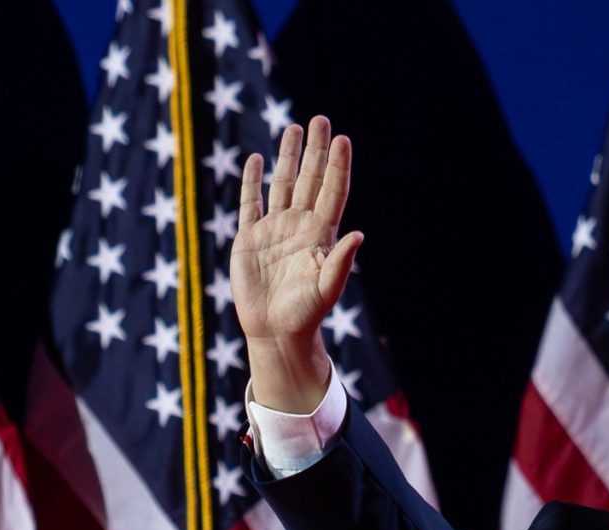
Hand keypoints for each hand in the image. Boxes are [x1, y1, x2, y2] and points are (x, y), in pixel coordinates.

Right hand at [233, 117, 363, 413]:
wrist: (275, 331)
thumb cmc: (305, 314)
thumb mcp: (327, 288)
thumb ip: (341, 262)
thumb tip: (360, 235)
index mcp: (321, 235)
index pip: (332, 191)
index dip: (338, 165)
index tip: (343, 139)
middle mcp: (299, 226)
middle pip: (310, 179)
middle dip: (316, 150)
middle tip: (321, 119)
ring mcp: (274, 229)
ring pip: (282, 184)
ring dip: (288, 157)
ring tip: (293, 129)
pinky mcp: (249, 238)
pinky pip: (250, 203)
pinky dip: (252, 182)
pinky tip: (255, 159)